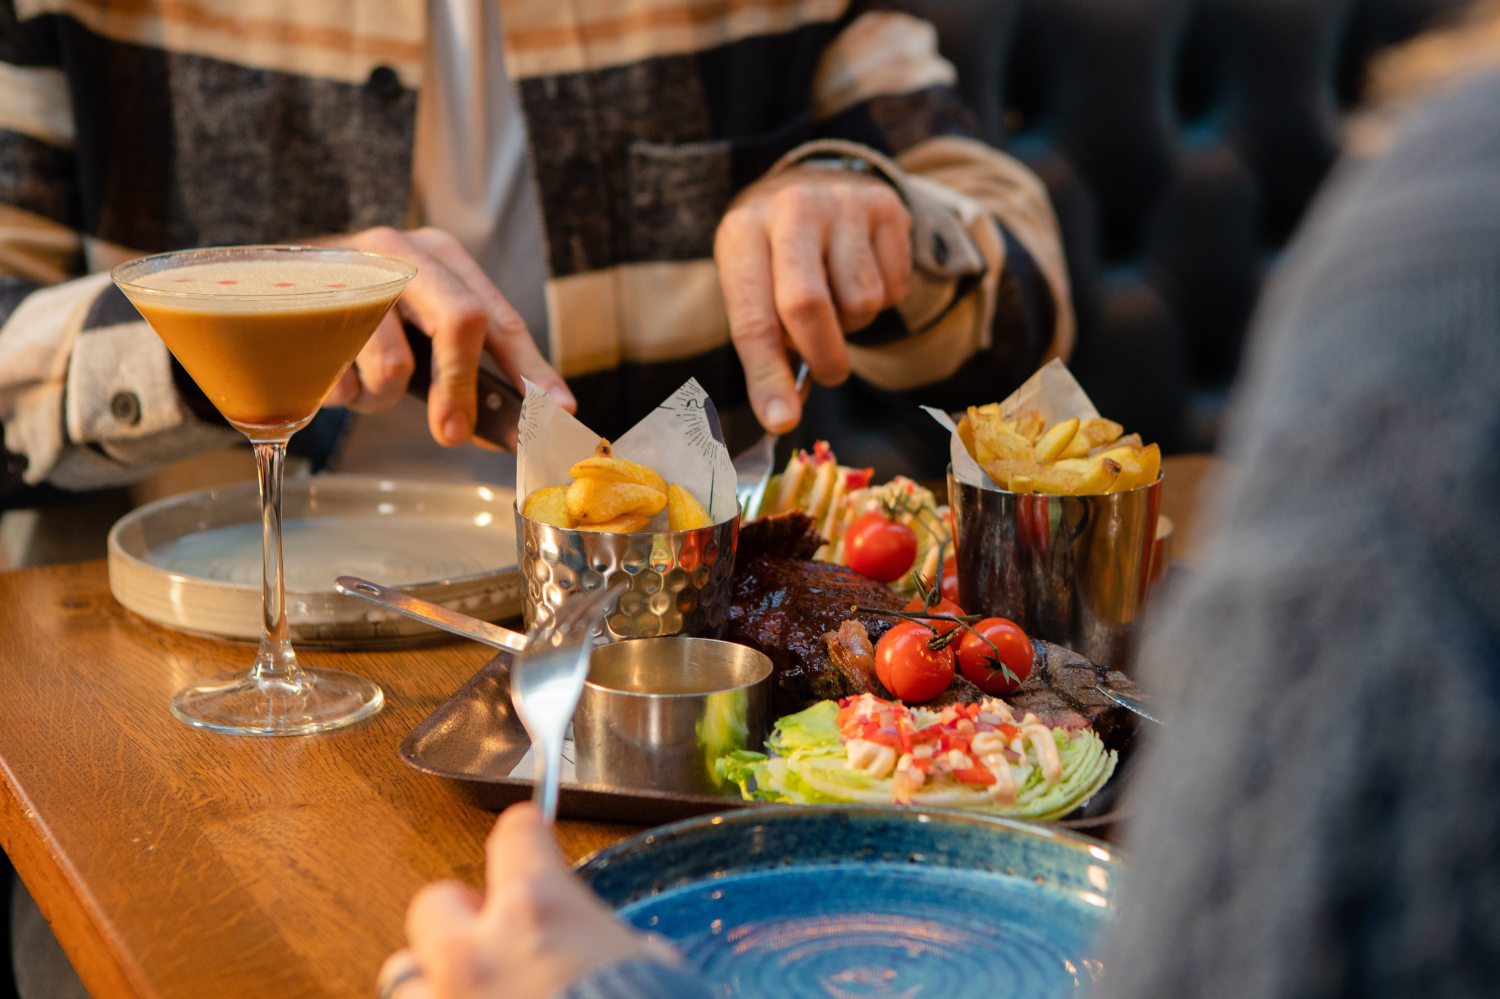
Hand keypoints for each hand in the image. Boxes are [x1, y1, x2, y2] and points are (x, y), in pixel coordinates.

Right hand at [323, 227, 575, 446]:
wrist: (265, 287)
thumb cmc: (361, 314)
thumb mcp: (418, 325)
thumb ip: (465, 366)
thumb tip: (511, 426)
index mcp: (442, 255)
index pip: (500, 317)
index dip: (532, 369)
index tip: (556, 410)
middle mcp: (402, 251)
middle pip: (461, 320)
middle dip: (462, 388)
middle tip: (454, 433)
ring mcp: (351, 272)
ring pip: (395, 364)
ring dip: (384, 398)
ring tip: (368, 385)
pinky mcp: (303, 305)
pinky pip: (341, 379)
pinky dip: (342, 393)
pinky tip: (332, 371)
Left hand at [378, 802, 679, 998]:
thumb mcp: (645, 968)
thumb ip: (605, 947)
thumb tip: (604, 953)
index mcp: (537, 911)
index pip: (515, 833)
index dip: (527, 841)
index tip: (530, 847)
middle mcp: (476, 952)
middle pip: (434, 902)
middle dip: (460, 919)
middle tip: (488, 940)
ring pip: (402, 975)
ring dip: (431, 984)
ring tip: (467, 998)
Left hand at [715, 166, 911, 431]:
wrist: (816, 184)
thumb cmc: (775, 258)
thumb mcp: (754, 289)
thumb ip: (766, 348)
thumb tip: (784, 415)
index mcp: (742, 232)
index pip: (754, 317)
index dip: (767, 376)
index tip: (781, 420)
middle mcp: (791, 208)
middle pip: (808, 305)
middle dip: (822, 356)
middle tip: (827, 374)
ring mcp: (843, 203)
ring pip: (861, 302)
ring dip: (853, 325)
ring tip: (837, 301)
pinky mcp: (887, 207)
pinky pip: (894, 287)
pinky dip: (882, 299)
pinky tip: (861, 274)